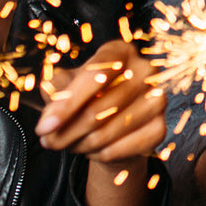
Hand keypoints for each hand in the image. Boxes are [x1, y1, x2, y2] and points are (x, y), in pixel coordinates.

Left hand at [35, 38, 165, 161]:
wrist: (115, 123)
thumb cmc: (89, 97)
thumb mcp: (67, 85)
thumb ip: (55, 92)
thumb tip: (49, 116)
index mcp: (120, 51)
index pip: (94, 75)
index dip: (67, 103)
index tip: (44, 127)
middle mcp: (145, 69)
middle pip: (98, 108)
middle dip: (67, 131)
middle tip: (50, 141)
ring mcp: (157, 98)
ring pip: (107, 132)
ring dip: (81, 144)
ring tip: (72, 143)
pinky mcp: (160, 126)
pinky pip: (122, 148)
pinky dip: (101, 154)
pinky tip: (94, 149)